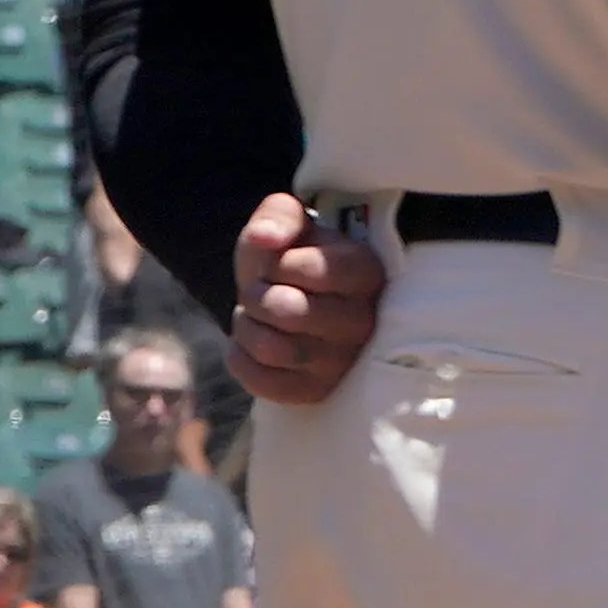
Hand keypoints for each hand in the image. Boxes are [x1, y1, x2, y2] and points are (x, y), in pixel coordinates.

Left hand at [225, 195, 384, 405]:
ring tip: (255, 317)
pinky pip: (260, 381)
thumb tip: (264, 238)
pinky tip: (253, 344)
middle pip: (288, 311)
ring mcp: (343, 362)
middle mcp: (364, 322)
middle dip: (257, 297)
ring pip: (272, 348)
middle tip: (261, 292)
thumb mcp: (287, 224)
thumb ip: (279, 216)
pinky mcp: (317, 391)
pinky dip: (241, 358)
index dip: (279, 265)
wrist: (289, 298)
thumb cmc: (291, 257)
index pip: (313, 270)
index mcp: (366, 274)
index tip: (281, 263)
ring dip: (246, 327)